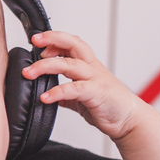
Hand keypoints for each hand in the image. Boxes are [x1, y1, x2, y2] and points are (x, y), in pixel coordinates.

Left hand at [22, 31, 145, 141]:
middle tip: (34, 42)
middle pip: (73, 45)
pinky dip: (57, 92)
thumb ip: (67, 93)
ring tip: (29, 73)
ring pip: (70, 64)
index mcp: (89, 65)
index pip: (72, 43)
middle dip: (52, 39)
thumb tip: (50, 94)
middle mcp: (92, 68)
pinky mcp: (96, 94)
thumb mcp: (83, 96)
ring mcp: (95, 80)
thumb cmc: (110, 105)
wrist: (130, 120)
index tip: (37, 42)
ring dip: (46, 66)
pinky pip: (74, 89)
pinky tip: (45, 97)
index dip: (55, 39)